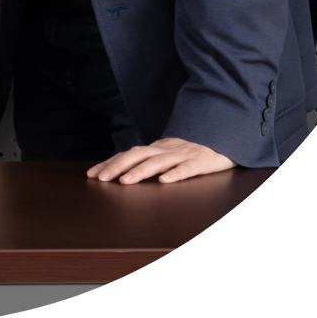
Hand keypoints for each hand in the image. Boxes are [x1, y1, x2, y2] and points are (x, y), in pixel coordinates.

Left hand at [87, 137, 234, 184]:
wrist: (225, 136)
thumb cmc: (193, 150)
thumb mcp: (169, 154)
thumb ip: (150, 161)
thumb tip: (125, 171)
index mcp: (157, 148)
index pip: (128, 154)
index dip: (110, 163)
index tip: (91, 174)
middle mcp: (166, 149)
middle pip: (137, 155)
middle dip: (117, 166)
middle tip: (100, 179)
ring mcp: (183, 154)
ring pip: (158, 162)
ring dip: (140, 172)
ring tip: (125, 181)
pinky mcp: (201, 162)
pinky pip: (187, 168)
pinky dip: (175, 174)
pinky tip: (165, 181)